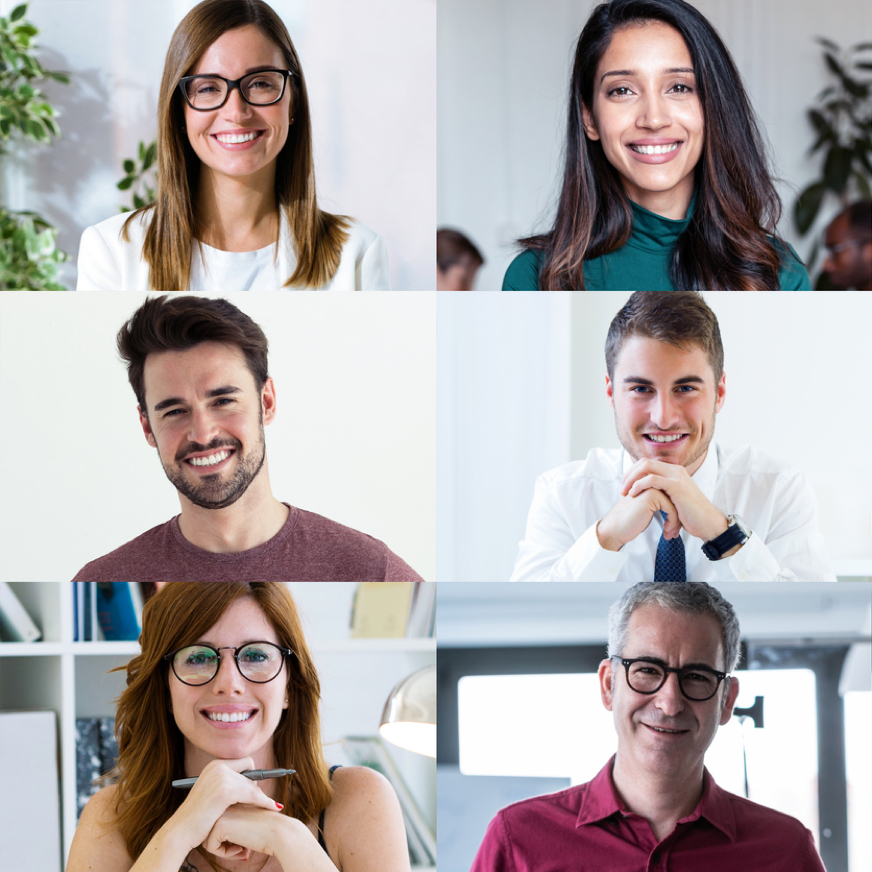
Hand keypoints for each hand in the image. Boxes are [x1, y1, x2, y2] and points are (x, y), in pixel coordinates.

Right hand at [171, 758, 283, 855]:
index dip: (254, 775)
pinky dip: (264, 802)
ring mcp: (221, 778)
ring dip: (262, 798)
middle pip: (251, 774)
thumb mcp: (210, 792)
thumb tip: (250, 782)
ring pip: (253, 786)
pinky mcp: (225, 791)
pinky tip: (273, 808)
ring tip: (271, 806)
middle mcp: (218, 767)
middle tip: (265, 802)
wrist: (181, 831)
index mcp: (215, 765)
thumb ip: (226, 783)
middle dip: (257, 789)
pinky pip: (253, 795)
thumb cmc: (197, 816)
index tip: (260, 789)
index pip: (246, 762)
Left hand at [205, 812, 329, 868]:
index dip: (230, 839)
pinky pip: (211, 847)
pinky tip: (242, 850)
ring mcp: (221, 812)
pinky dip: (225, 854)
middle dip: (226, 845)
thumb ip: (235, 822)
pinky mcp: (220, 824)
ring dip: (225, 850)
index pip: (219, 824)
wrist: (279, 832)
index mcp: (232, 800)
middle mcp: (225, 803)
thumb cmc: (268, 829)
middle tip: (243, 849)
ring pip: (208, 839)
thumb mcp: (249, 821)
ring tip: (242, 850)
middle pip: (211, 831)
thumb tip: (219, 839)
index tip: (244, 844)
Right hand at [597, 487, 680, 551]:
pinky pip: (671, 509)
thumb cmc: (630, 521)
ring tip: (671, 533)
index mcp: (649, 484)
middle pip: (675, 498)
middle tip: (675, 532)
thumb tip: (678, 509)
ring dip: (676, 521)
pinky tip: (666, 530)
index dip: (675, 513)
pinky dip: (672, 522)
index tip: (674, 527)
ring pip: (675, 504)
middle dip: (678, 517)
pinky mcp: (651, 495)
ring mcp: (651, 487)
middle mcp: (650, 482)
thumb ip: (659, 503)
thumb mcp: (647, 509)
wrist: (615, 528)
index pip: (672, 496)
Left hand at [621, 459, 728, 541]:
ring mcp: (676, 476)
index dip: (633, 472)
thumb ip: (663, 491)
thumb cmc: (691, 515)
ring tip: (625, 492)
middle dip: (629, 474)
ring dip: (631, 479)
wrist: (708, 523)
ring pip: (646, 467)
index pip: (647, 463)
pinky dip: (639, 485)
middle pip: (644, 462)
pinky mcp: (676, 486)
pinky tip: (634, 494)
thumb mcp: (674, 499)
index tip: (625, 486)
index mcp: (674, 471)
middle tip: (622, 489)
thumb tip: (647, 492)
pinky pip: (652, 479)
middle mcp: (675, 470)